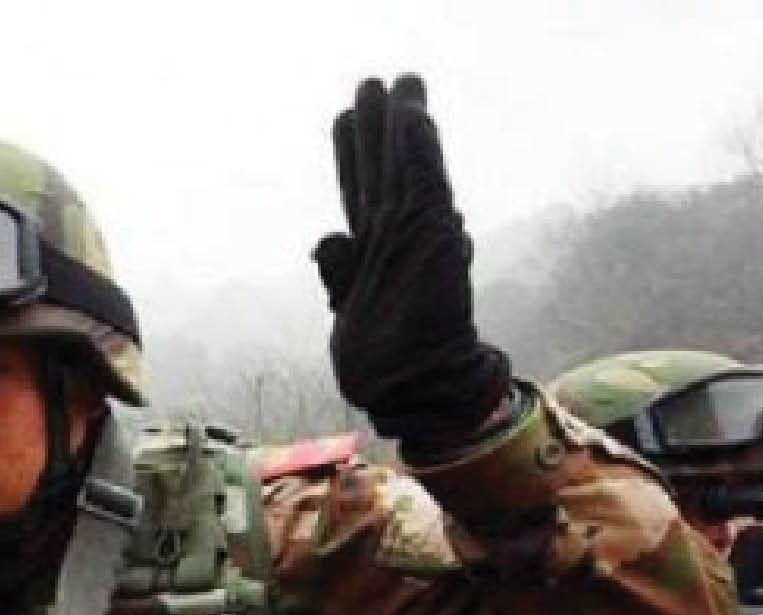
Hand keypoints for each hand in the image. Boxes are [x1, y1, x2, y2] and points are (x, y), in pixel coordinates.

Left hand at [314, 75, 510, 449]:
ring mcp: (419, 236)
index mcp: (373, 250)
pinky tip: (415, 116)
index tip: (345, 116)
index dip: (353, 154)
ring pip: (408, 168)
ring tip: (400, 83)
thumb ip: (338, 269)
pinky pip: (427, 188)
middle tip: (377, 81)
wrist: (415, 387)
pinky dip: (421, 152)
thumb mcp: (347, 307)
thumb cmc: (383, 358)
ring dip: (404, 123)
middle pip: (385, 169)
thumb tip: (327, 238)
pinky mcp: (435, 242)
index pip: (360, 190)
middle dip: (380, 126)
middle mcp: (398, 236)